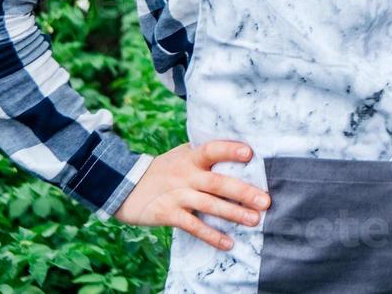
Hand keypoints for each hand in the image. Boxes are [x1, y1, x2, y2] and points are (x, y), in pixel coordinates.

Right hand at [111, 140, 271, 251]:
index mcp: (190, 157)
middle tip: (265, 201)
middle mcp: (185, 175)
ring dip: (233, 214)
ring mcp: (177, 195)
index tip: (249, 152)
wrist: (126, 185)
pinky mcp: (169, 214)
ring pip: (209, 205)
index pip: (212, 149)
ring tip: (254, 220)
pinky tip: (228, 242)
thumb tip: (241, 148)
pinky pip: (194, 226)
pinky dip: (211, 235)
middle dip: (243, 192)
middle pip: (217, 183)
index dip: (229, 150)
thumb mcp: (182, 155)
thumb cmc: (164, 168)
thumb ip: (204, 154)